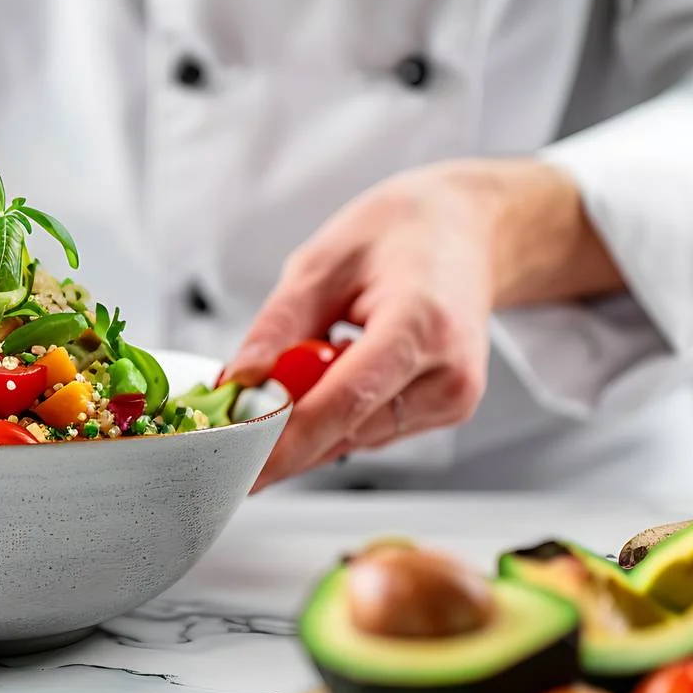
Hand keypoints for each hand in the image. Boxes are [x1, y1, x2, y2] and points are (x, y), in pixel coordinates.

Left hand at [225, 159, 624, 490]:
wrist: (466, 230)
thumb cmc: (400, 234)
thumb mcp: (321, 263)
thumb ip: (278, 327)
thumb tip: (239, 382)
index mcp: (421, 325)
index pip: (345, 403)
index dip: (284, 441)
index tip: (236, 462)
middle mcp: (449, 374)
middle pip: (347, 430)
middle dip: (281, 435)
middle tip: (226, 428)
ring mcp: (454, 398)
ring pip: (355, 437)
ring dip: (309, 421)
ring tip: (292, 371)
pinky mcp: (448, 410)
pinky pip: (371, 429)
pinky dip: (335, 413)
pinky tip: (329, 375)